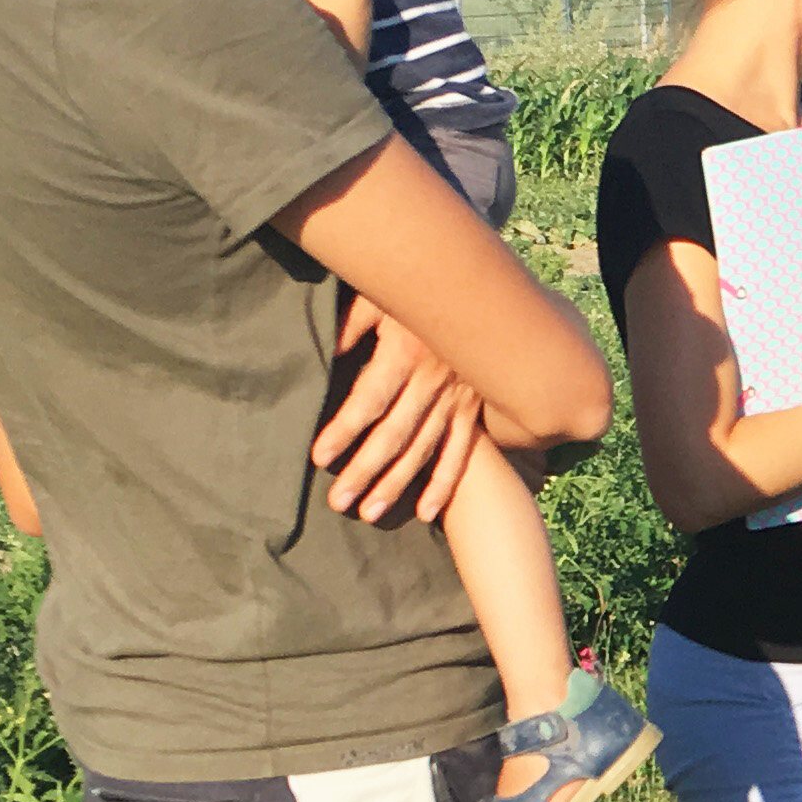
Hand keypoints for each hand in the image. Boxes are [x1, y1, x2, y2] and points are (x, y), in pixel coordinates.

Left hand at [312, 299, 484, 523]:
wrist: (482, 290)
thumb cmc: (420, 288)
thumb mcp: (382, 293)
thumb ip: (352, 324)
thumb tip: (325, 354)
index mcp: (407, 352)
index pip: (369, 400)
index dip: (344, 430)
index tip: (319, 458)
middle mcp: (433, 381)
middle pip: (394, 434)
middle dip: (365, 471)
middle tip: (338, 502)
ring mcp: (457, 398)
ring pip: (424, 449)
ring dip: (398, 484)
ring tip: (371, 513)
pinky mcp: (472, 407)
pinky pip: (460, 452)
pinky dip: (444, 483)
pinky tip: (427, 513)